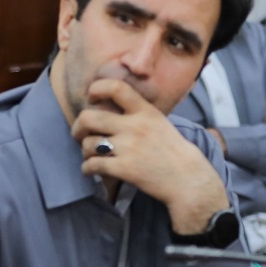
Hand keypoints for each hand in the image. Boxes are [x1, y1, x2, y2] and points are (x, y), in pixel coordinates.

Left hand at [74, 79, 229, 233]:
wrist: (187, 179)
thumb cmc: (172, 151)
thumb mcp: (159, 122)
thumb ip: (137, 113)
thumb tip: (108, 110)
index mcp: (145, 111)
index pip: (116, 87)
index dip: (96, 89)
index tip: (92, 98)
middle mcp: (135, 126)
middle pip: (89, 117)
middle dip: (78, 127)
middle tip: (79, 134)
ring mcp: (128, 148)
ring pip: (88, 143)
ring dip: (84, 150)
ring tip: (91, 155)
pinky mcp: (124, 169)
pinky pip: (92, 165)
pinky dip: (87, 168)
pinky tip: (91, 170)